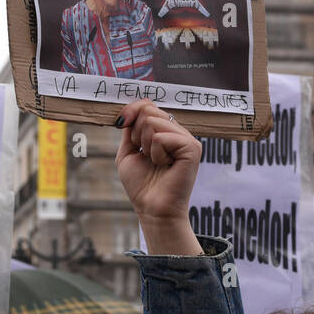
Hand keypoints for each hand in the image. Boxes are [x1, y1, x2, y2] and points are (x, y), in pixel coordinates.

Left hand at [116, 99, 202, 254]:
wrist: (152, 208)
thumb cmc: (141, 185)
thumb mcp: (128, 152)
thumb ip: (129, 129)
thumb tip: (129, 110)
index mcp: (165, 131)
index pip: (148, 105)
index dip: (131, 111)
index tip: (121, 123)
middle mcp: (178, 132)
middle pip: (149, 110)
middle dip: (137, 134)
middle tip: (145, 155)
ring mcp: (187, 138)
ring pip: (153, 122)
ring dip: (146, 146)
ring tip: (156, 162)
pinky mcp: (192, 148)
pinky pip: (162, 137)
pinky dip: (156, 153)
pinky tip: (165, 165)